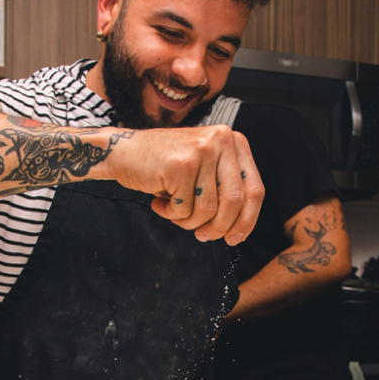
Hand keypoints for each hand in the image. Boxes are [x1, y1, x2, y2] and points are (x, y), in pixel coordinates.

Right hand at [107, 125, 263, 244]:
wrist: (123, 151)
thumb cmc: (165, 166)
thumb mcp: (204, 169)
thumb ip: (225, 188)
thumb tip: (240, 229)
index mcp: (233, 141)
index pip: (254, 190)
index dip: (247, 220)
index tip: (235, 239)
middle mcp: (222, 140)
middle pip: (234, 202)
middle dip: (218, 227)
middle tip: (202, 236)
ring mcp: (201, 151)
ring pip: (208, 210)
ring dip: (189, 221)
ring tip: (173, 211)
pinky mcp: (180, 165)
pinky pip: (184, 209)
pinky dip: (170, 214)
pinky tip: (159, 202)